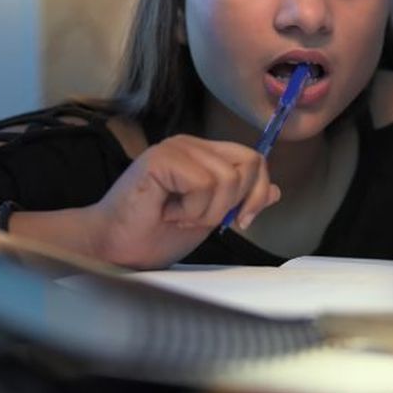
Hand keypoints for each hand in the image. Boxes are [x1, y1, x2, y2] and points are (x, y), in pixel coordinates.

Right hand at [87, 135, 279, 268]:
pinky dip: (190, 210)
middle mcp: (191, 144)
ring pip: (227, 179)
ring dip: (206, 211)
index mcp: (204, 154)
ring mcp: (175, 148)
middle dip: (233, 203)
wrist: (115, 248)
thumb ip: (239, 201)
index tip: (241, 221)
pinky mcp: (161, 158)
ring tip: (179, 216)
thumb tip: (276, 190)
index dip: (258, 193)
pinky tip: (168, 212)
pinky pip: (202, 184)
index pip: (254, 159)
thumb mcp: (210, 218)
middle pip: (249, 164)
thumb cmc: (155, 234)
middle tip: (199, 218)